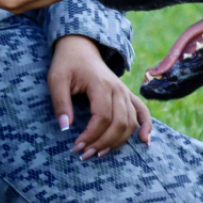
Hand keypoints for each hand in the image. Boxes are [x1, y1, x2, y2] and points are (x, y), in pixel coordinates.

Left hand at [47, 34, 152, 159]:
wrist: (80, 48)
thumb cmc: (67, 64)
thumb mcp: (56, 80)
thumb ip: (60, 103)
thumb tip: (65, 127)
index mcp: (101, 84)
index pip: (102, 117)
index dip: (91, 136)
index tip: (76, 146)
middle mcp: (117, 89)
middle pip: (119, 123)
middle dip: (103, 143)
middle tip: (85, 155)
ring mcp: (125, 92)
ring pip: (130, 123)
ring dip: (117, 142)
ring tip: (99, 153)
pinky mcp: (127, 95)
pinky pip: (143, 112)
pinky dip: (146, 127)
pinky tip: (144, 141)